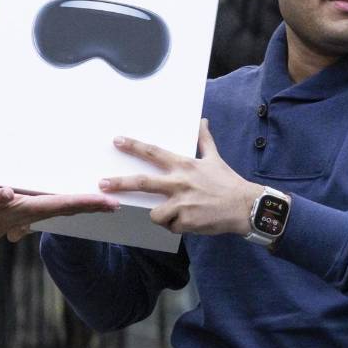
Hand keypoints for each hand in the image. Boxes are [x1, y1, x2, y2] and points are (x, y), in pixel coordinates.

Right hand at [0, 153, 118, 237]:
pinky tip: (95, 203)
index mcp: (37, 206)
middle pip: (77, 207)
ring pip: (74, 207)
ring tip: (113, 204)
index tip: (107, 202)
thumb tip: (8, 193)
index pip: (67, 203)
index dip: (88, 202)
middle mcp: (45, 209)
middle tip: (118, 205)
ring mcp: (46, 209)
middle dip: (97, 206)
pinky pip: (67, 205)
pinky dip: (83, 204)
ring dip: (93, 206)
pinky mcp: (44, 207)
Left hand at [102, 120, 261, 235]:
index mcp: (184, 166)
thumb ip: (204, 140)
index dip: (134, 146)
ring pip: (156, 213)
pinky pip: (172, 226)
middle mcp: (179, 183)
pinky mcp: (185, 222)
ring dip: (163, 215)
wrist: (245, 207)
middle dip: (119, 183)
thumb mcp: (215, 158)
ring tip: (181, 213)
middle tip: (102, 183)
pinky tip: (194, 221)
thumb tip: (203, 121)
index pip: (154, 153)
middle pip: (142, 183)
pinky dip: (179, 226)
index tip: (117, 141)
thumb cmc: (228, 183)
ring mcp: (181, 204)